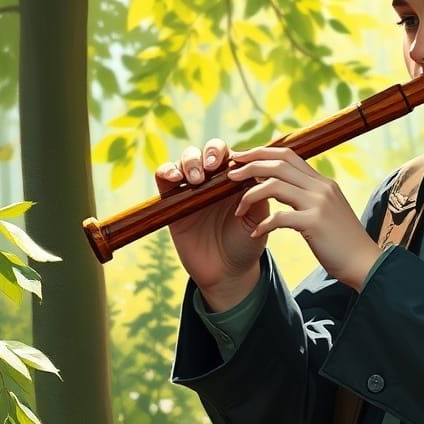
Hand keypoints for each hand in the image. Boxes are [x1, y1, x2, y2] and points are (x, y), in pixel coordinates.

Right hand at [154, 138, 266, 293]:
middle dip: (209, 152)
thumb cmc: (247, 242)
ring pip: (185, 160)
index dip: (231, 153)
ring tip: (197, 179)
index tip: (234, 162)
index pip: (231, 154)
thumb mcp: (259, 217)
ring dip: (190, 161)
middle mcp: (213, 181)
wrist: (227, 271)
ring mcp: (191, 190)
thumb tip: (256, 168)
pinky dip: (166, 171)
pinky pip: (164, 177)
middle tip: (213, 167)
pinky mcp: (172, 202)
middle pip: (206, 151)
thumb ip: (259, 192)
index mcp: (235, 180)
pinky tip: (175, 178)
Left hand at [227, 145, 381, 289]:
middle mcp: (321, 187)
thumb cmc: (342, 241)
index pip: (288, 155)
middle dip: (249, 166)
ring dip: (250, 195)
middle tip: (229, 175)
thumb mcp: (327, 210)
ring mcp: (319, 204)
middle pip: (278, 164)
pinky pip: (279, 218)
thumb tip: (282, 187)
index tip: (241, 158)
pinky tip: (255, 233)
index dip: (261, 153)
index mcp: (323, 182)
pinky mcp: (315, 223)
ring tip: (238, 209)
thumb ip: (308, 196)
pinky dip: (263, 224)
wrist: (365, 262)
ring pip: (275, 186)